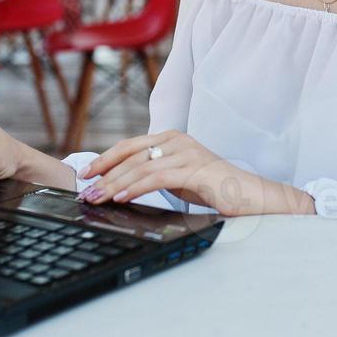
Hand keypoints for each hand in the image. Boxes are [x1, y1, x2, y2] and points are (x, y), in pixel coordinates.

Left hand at [79, 131, 313, 216]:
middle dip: (104, 173)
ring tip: (97, 198)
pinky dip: (136, 188)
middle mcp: (178, 140)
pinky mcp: (195, 170)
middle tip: (85, 190)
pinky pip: (157, 177)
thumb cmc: (215, 189)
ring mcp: (187, 153)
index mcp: (172, 138)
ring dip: (114, 184)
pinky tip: (122, 198)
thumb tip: (123, 185)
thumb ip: (156, 173)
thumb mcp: (179, 177)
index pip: (130, 145)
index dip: (105, 158)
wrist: (251, 196)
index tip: (87, 174)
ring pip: (140, 167)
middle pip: (130, 154)